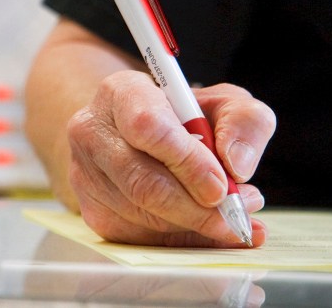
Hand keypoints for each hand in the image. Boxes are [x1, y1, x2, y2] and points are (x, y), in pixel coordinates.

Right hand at [66, 70, 275, 246]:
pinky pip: (141, 238)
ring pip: (143, 215)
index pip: (147, 126)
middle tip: (237, 213)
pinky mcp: (93, 212)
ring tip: (231, 215)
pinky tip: (206, 228)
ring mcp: (86, 175)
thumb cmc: (184, 117)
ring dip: (196, 224)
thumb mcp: (224, 103)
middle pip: (143, 182)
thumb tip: (237, 164)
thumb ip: (244, 122)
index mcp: (120, 92)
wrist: (140, 134)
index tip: (222, 185)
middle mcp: (92, 131)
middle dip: (198, 207)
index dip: (187, 161)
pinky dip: (183, 240)